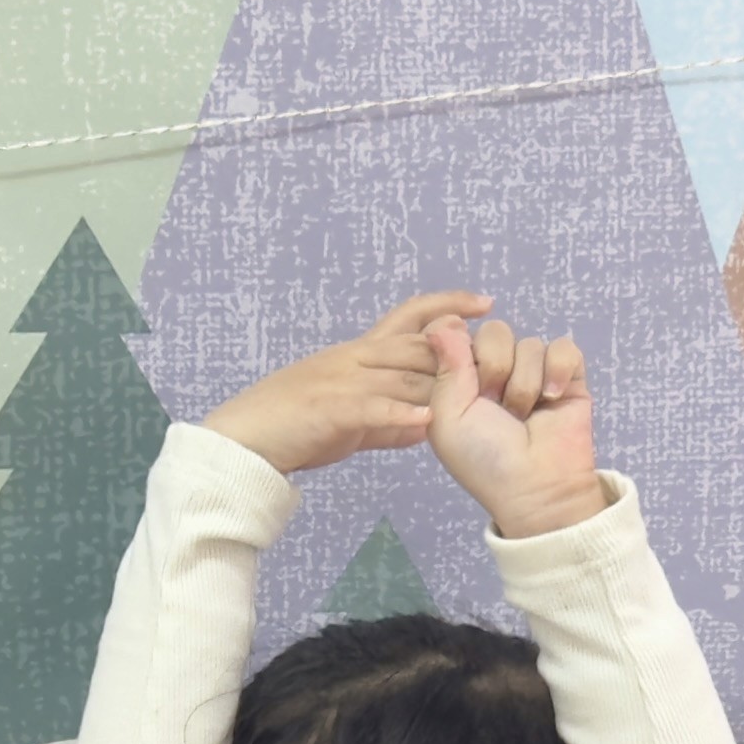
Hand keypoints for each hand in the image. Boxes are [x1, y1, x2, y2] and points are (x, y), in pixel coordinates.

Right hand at [208, 292, 494, 478]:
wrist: (243, 441)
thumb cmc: (293, 431)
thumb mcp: (347, 422)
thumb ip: (386, 421)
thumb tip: (426, 421)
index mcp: (356, 354)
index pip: (408, 317)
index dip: (448, 306)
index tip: (484, 302)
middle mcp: (352, 358)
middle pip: (415, 342)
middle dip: (460, 344)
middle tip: (500, 349)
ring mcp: (340, 380)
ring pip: (401, 371)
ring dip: (442, 378)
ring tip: (482, 385)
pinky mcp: (329, 408)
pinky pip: (372, 406)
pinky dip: (401, 412)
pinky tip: (429, 419)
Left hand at [428, 316, 601, 539]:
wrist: (535, 486)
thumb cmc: (484, 458)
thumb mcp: (447, 416)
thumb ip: (444, 365)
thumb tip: (441, 321)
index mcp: (462, 380)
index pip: (460, 333)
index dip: (462, 351)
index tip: (465, 384)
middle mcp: (498, 373)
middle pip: (495, 332)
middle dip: (494, 368)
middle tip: (495, 405)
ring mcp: (534, 374)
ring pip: (529, 343)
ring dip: (525, 383)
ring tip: (524, 415)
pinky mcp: (568, 378)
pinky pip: (563, 347)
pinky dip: (557, 371)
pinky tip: (552, 399)